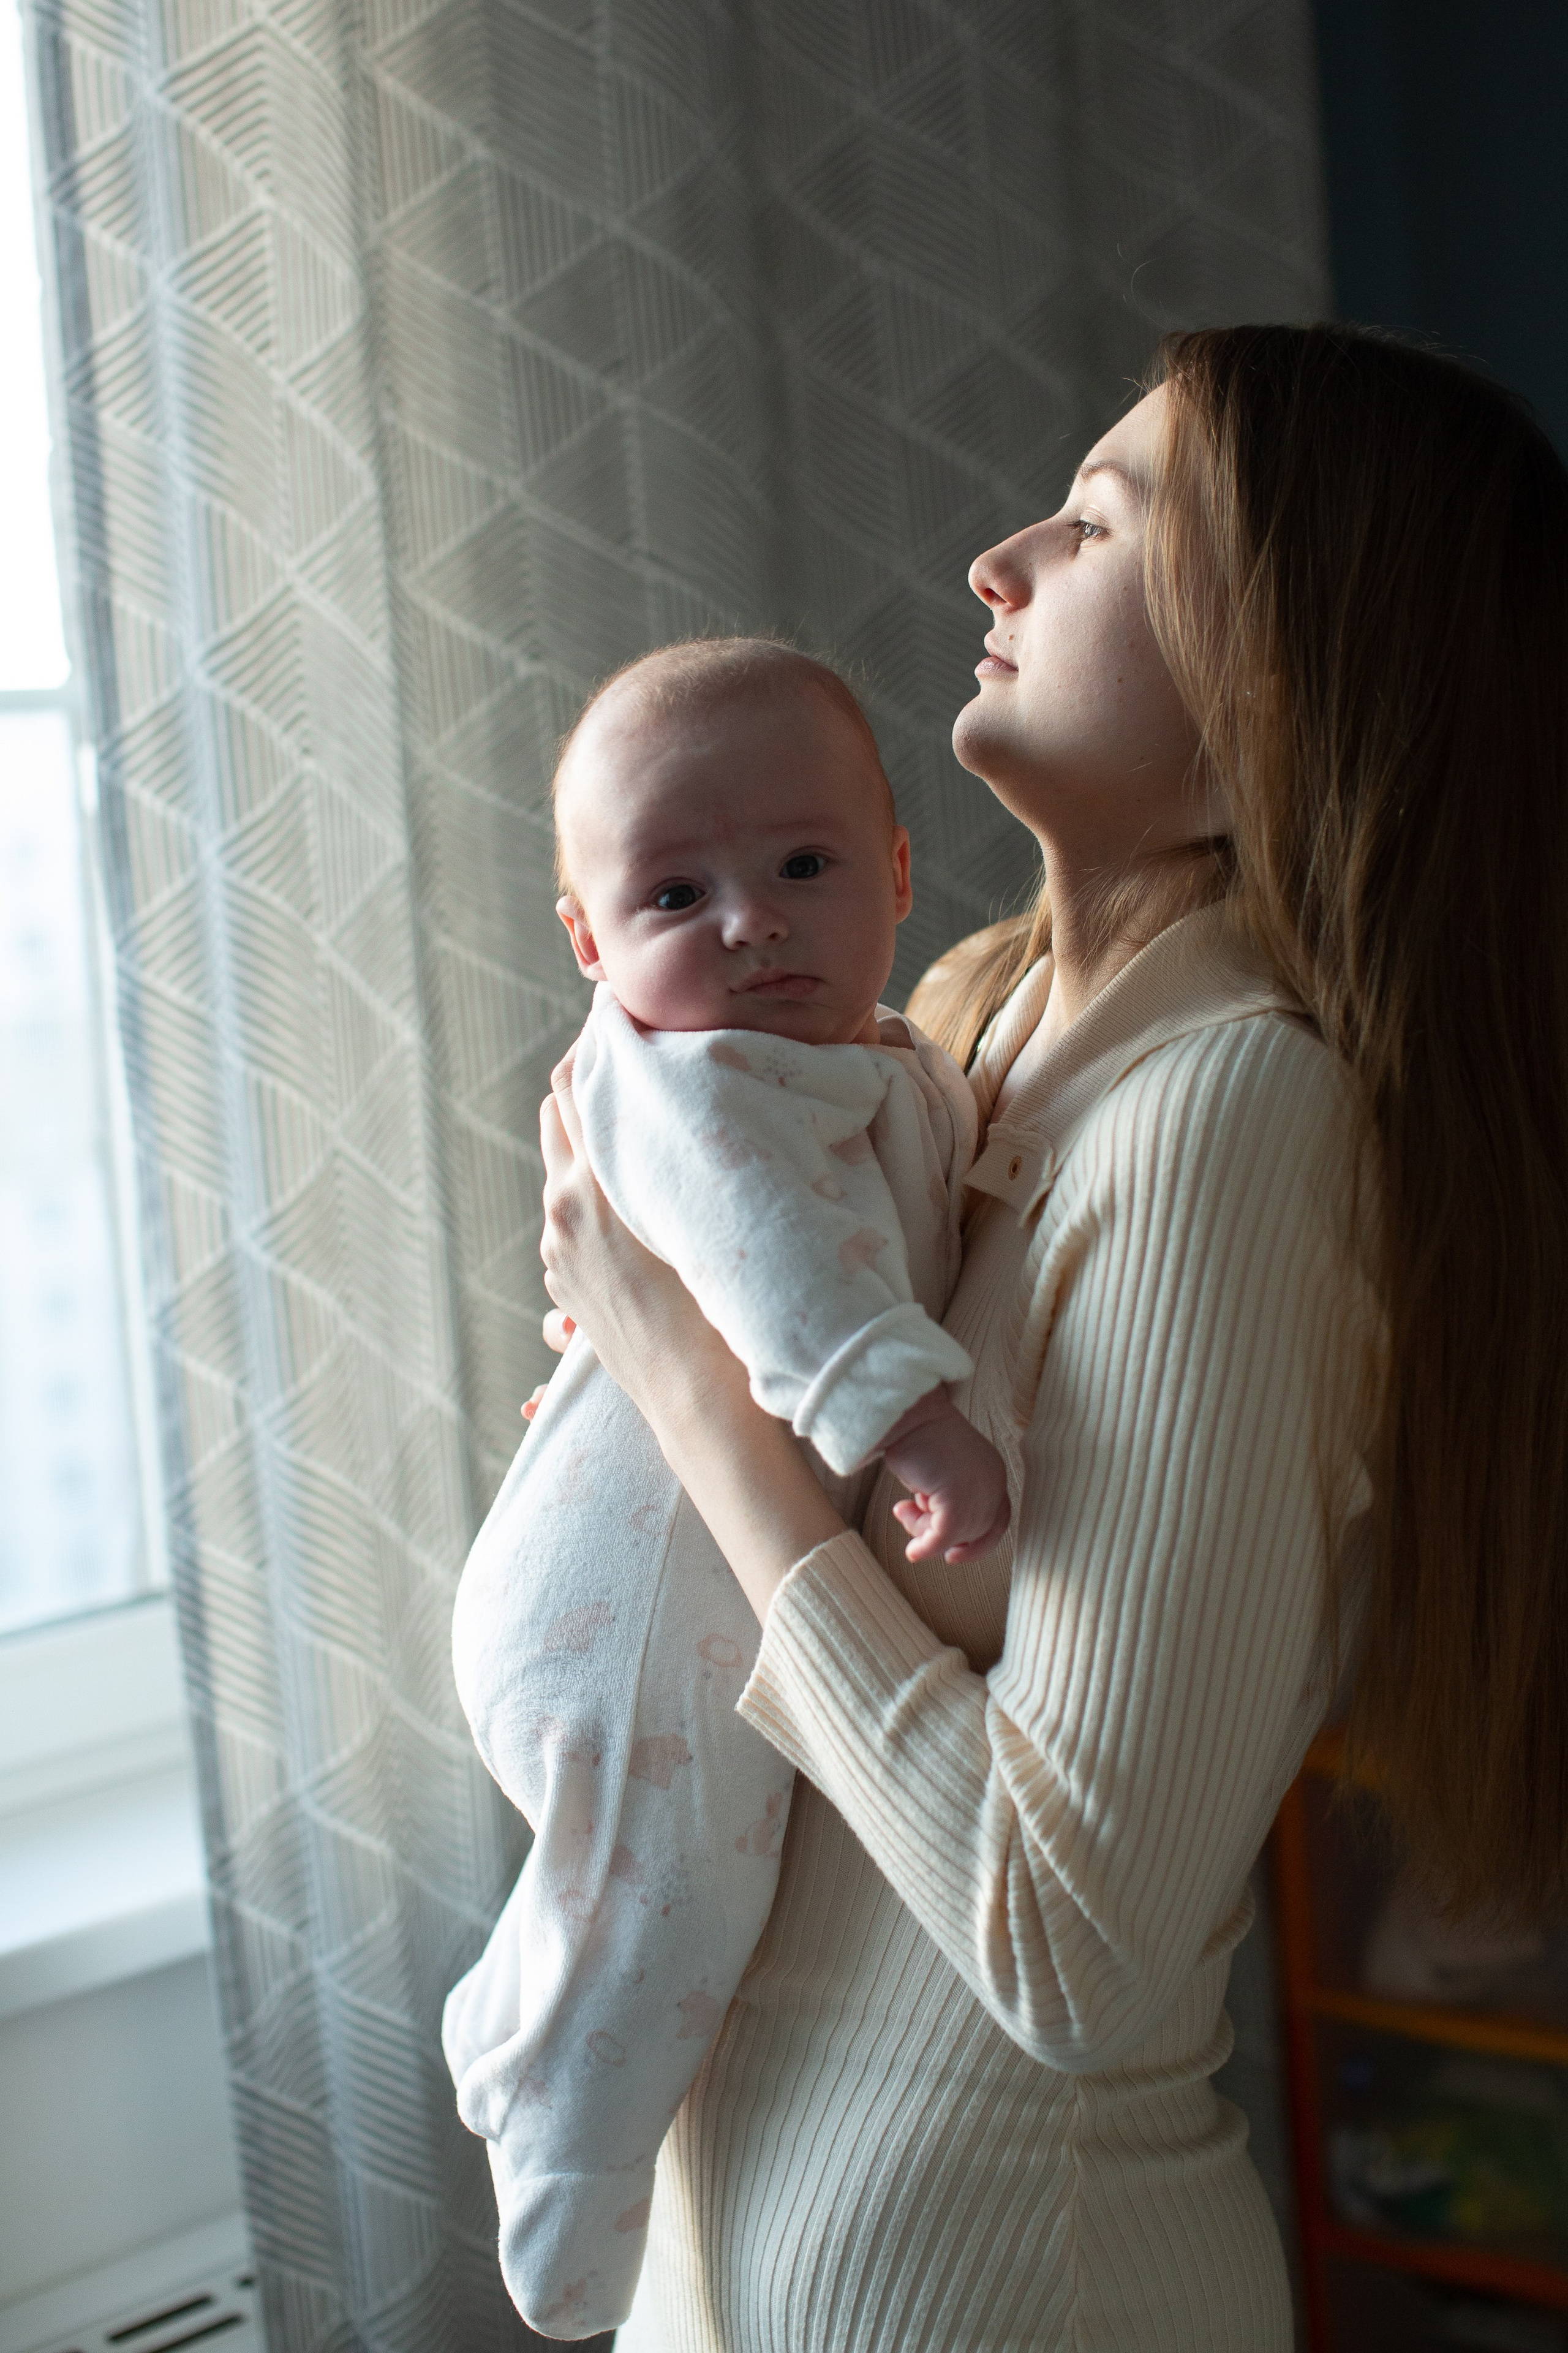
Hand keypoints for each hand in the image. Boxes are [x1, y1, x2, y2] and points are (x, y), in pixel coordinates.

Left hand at [538, 1058, 728, 1417]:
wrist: (703, 1413)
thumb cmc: (728, 1314)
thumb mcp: (708, 1214)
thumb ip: (683, 1148)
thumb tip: (679, 1086)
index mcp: (590, 1186)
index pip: (575, 1079)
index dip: (601, 1042)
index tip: (633, 1023)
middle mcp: (562, 1213)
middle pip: (559, 1111)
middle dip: (596, 1087)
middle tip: (651, 1074)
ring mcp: (558, 1255)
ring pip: (563, 1167)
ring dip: (598, 1144)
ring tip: (653, 1144)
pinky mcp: (564, 1290)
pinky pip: (570, 1219)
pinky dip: (596, 1197)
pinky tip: (643, 1210)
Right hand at [882, 1390, 1011, 1564]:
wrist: (908, 1416)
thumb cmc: (918, 1439)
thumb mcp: (941, 1475)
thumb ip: (947, 1501)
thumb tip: (936, 1538)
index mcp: (993, 1473)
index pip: (997, 1521)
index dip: (977, 1543)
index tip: (953, 1555)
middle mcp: (993, 1483)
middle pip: (974, 1531)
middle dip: (938, 1533)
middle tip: (910, 1518)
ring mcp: (978, 1491)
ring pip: (956, 1536)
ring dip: (924, 1531)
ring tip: (903, 1510)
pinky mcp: (957, 1499)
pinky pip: (942, 1538)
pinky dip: (925, 1547)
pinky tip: (912, 1551)